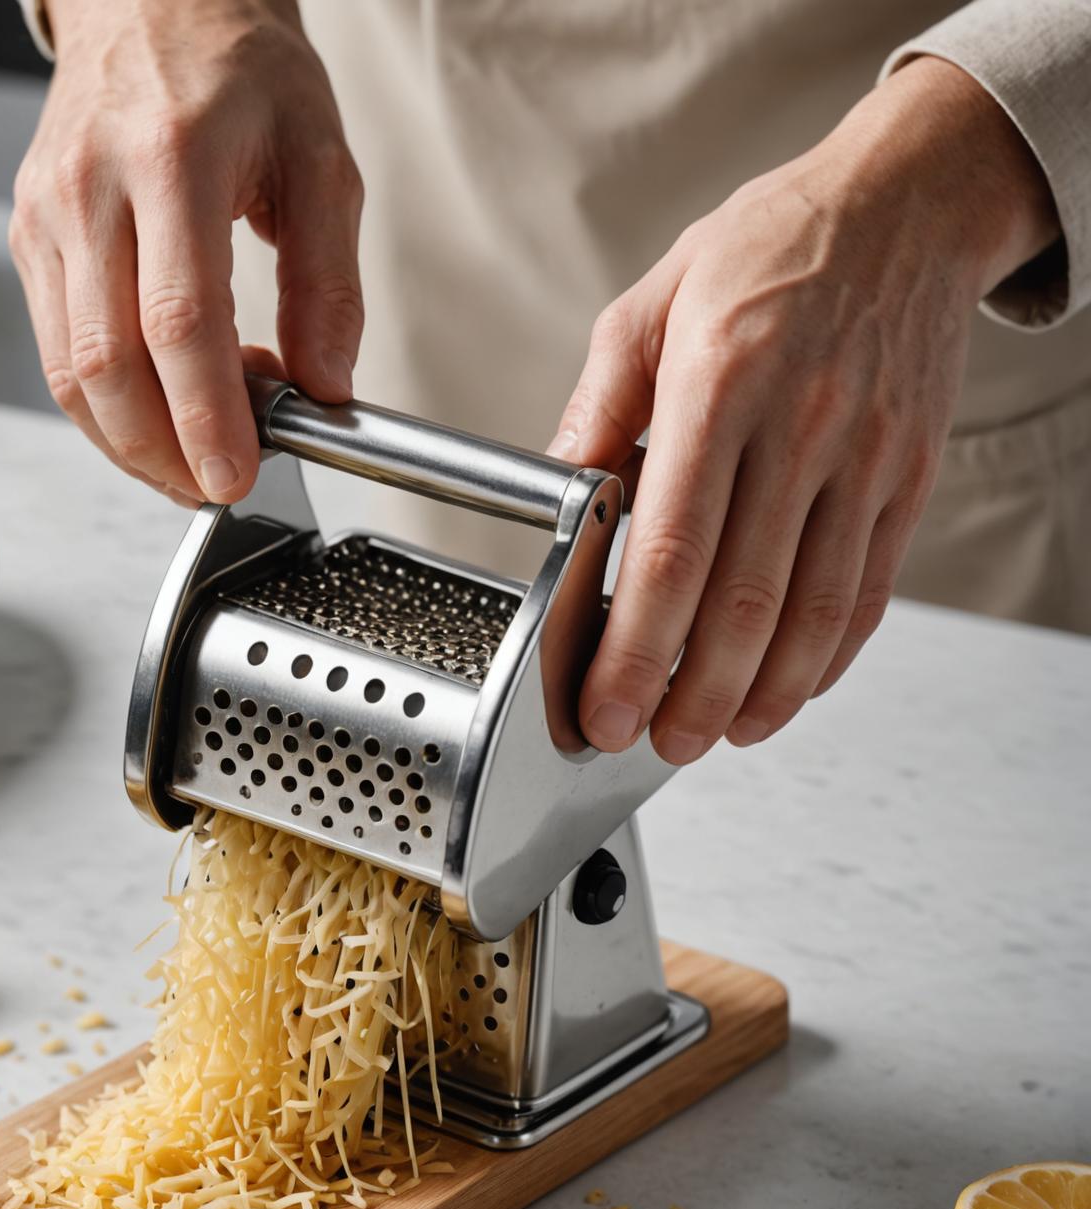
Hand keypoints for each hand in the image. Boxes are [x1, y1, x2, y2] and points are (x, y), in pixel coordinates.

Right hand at [11, 0, 363, 506]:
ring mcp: (46, 216)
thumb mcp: (322, 156)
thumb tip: (325, 385)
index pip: (180, 320)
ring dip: (129, 444)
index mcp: (173, 159)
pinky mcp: (28, 237)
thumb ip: (329, 279)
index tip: (236, 474)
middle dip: (163, 452)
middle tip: (217, 486)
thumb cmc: (239, 72)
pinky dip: (105, 407)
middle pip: (108, 363)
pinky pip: (56, 351)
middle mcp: (92, 188)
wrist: (150, 2)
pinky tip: (156, 415)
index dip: (206, 416)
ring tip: (190, 463)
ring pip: (69, 372)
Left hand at [550, 58, 1058, 763]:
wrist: (906, 202)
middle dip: (692, 694)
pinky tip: (786, 690)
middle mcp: (800, 427)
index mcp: (718, 384)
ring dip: (762, 695)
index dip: (636, 648)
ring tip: (715, 734)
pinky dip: (828, 657)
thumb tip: (564, 493)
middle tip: (653, 742)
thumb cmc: (769, 248)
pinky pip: (870, 591)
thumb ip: (599, 405)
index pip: (671, 550)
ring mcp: (866, 458)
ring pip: (814, 613)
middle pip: (743, 602)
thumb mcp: (651, 302)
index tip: (605, 704)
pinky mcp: (908, 477)